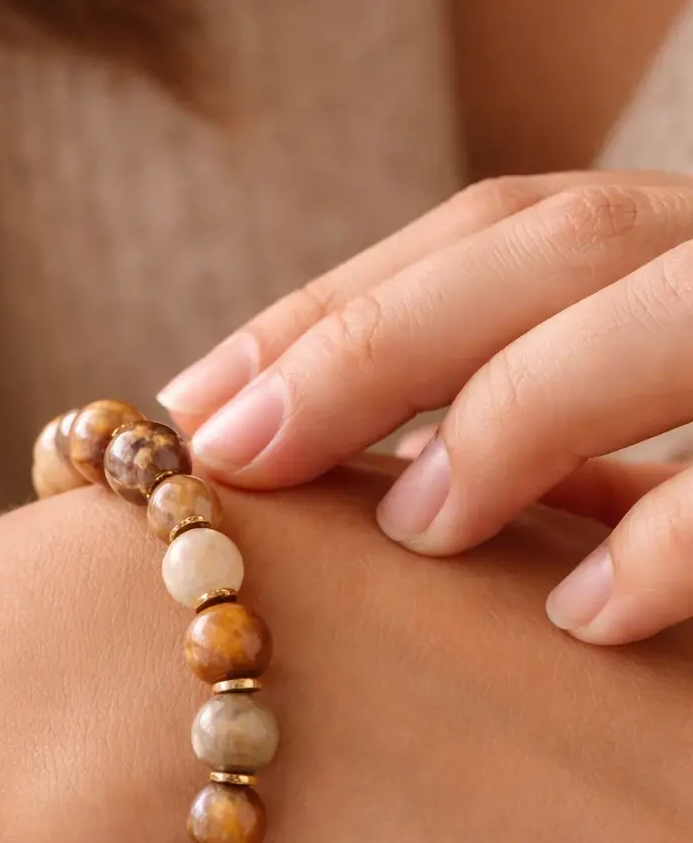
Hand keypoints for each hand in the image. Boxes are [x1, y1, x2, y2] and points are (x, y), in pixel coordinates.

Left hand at [158, 171, 692, 643]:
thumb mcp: (665, 429)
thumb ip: (573, 435)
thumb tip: (398, 490)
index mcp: (688, 245)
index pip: (501, 227)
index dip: (340, 301)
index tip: (198, 399)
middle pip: (553, 245)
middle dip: (374, 344)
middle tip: (237, 454)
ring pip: (657, 319)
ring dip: (508, 416)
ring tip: (407, 528)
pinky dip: (664, 541)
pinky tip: (580, 615)